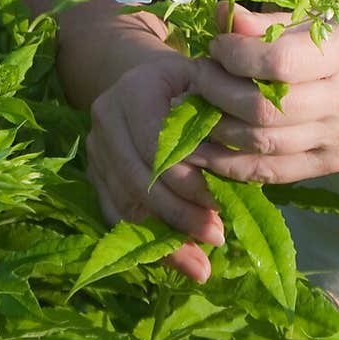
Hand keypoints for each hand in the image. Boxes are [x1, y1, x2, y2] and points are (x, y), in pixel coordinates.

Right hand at [86, 51, 224, 283]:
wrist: (140, 77)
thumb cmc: (184, 79)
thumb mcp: (203, 78)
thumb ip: (218, 107)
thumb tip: (244, 150)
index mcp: (133, 92)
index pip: (157, 147)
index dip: (188, 180)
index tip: (220, 203)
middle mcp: (106, 120)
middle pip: (139, 181)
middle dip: (180, 214)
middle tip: (216, 235)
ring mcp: (95, 151)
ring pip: (126, 205)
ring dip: (165, 237)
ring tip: (201, 262)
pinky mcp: (93, 176)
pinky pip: (116, 217)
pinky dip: (147, 243)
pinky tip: (177, 261)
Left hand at [187, 5, 338, 184]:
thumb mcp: (320, 19)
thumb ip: (268, 22)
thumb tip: (220, 16)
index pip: (279, 63)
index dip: (237, 56)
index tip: (216, 46)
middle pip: (266, 109)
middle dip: (218, 92)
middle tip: (197, 76)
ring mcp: (338, 139)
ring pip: (263, 145)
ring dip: (216, 129)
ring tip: (194, 108)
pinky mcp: (329, 164)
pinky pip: (271, 173)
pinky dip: (230, 165)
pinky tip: (204, 149)